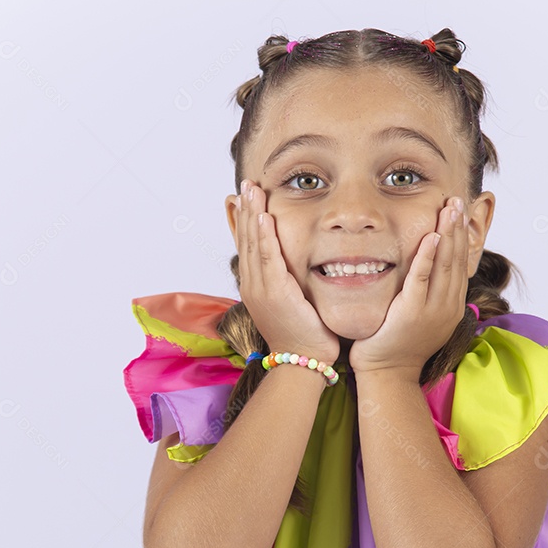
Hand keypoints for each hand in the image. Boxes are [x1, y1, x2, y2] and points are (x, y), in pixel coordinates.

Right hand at [234, 179, 339, 363]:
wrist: (301, 363)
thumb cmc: (303, 337)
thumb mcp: (292, 305)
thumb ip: (289, 284)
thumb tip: (294, 269)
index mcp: (256, 287)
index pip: (248, 246)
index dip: (245, 220)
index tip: (245, 198)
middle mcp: (253, 285)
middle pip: (247, 240)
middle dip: (246, 210)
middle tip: (246, 184)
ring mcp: (261, 289)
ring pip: (254, 244)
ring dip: (253, 214)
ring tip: (252, 190)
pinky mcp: (275, 293)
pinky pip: (269, 258)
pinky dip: (265, 236)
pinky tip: (265, 216)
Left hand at [349, 197, 469, 377]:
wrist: (387, 373)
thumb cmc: (396, 345)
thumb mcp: (419, 317)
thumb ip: (426, 295)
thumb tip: (426, 272)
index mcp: (451, 306)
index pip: (460, 264)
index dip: (460, 237)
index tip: (459, 213)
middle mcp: (447, 306)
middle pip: (456, 259)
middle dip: (457, 228)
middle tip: (457, 201)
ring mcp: (433, 309)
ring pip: (445, 264)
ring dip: (448, 233)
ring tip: (450, 209)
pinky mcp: (413, 311)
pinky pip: (422, 278)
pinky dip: (429, 256)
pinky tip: (433, 236)